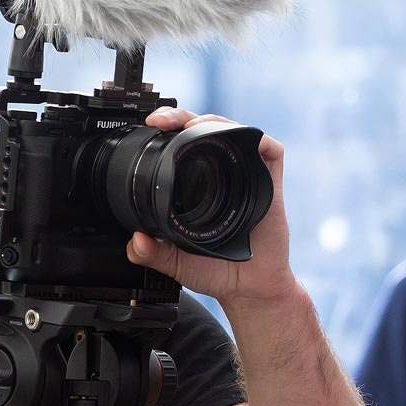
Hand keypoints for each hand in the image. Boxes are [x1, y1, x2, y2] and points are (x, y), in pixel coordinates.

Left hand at [125, 107, 295, 306]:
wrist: (249, 288)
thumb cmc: (215, 270)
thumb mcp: (175, 262)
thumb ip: (153, 254)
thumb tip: (134, 242)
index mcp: (199, 185)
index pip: (183, 145)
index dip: (168, 131)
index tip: (150, 127)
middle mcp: (223, 175)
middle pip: (207, 129)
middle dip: (184, 117)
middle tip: (164, 121)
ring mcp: (247, 176)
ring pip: (235, 131)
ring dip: (215, 122)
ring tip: (193, 128)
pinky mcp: (270, 184)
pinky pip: (270, 150)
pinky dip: (257, 139)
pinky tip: (239, 139)